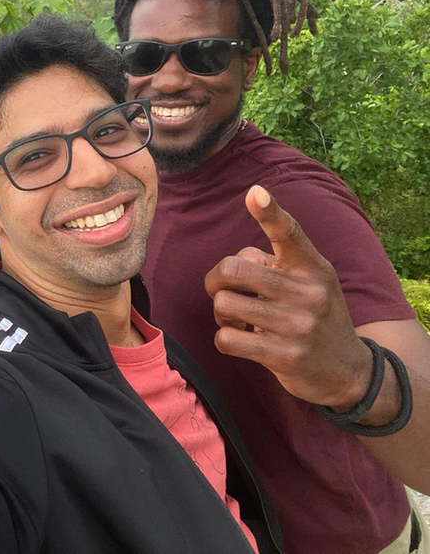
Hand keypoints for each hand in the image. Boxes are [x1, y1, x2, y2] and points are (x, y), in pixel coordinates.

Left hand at [204, 185, 371, 408]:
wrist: (348, 371)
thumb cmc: (313, 315)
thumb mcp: (310, 283)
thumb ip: (276, 265)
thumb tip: (235, 262)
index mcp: (313, 267)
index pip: (289, 233)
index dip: (270, 212)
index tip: (255, 192)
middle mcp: (308, 293)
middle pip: (232, 269)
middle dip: (215, 279)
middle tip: (222, 289)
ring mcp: (296, 326)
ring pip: (224, 304)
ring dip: (221, 312)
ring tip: (239, 318)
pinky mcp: (283, 356)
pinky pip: (226, 338)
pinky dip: (225, 338)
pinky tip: (242, 340)